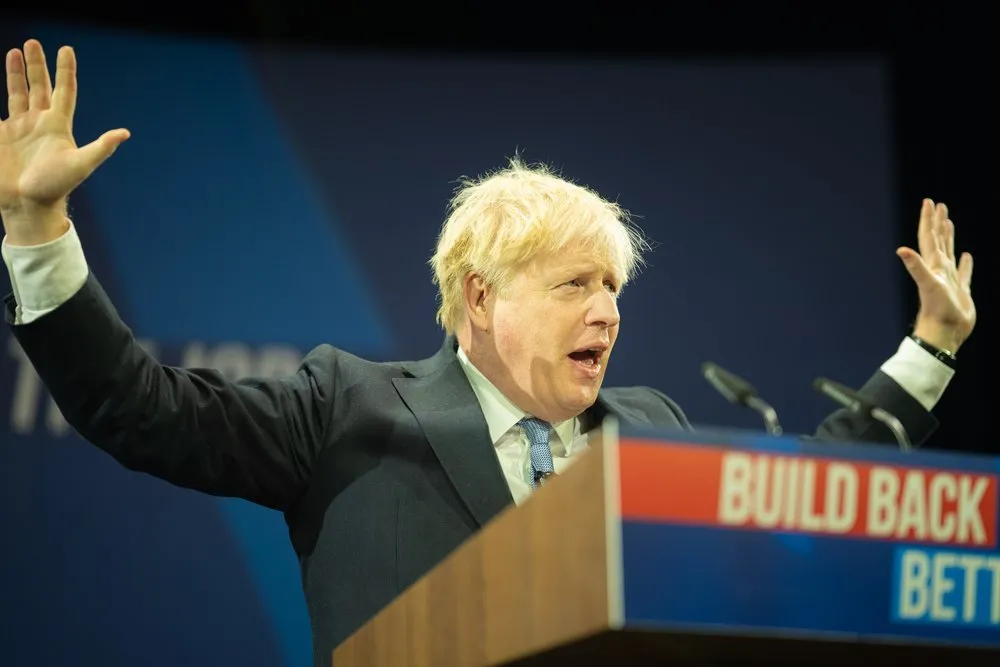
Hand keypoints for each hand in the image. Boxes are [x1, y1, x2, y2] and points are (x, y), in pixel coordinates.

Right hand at [0, 39, 128, 244]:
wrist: (28, 206)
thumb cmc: (56, 187)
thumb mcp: (81, 165)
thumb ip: (101, 148)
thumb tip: (125, 133)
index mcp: (59, 126)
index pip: (64, 91)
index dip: (66, 71)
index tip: (66, 48)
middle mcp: (39, 123)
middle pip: (39, 87)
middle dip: (36, 65)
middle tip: (32, 43)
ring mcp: (19, 129)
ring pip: (18, 94)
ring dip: (16, 74)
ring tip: (15, 51)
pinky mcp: (1, 137)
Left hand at [896, 198, 974, 353]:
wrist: (944, 333)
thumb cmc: (936, 310)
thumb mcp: (927, 283)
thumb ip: (915, 266)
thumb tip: (900, 249)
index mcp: (932, 265)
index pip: (929, 237)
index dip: (928, 219)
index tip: (929, 202)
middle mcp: (938, 269)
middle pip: (938, 240)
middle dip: (937, 222)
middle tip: (939, 205)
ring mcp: (949, 280)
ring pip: (949, 252)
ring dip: (948, 237)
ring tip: (948, 223)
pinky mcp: (960, 291)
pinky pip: (964, 273)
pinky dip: (965, 263)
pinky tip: (966, 256)